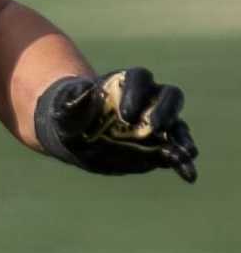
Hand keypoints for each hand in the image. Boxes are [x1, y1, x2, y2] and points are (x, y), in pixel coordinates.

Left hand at [35, 67, 197, 182]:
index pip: (140, 77)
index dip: (137, 91)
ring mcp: (157, 122)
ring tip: (186, 153)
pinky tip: (188, 175)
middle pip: (169, 95)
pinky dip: (183, 162)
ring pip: (177, 124)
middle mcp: (147, 99)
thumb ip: (72, 100)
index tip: (126, 114)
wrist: (76, 134)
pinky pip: (177, 151)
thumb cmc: (70, 115)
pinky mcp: (161, 145)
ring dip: (183, 138)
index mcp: (124, 83)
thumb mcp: (64, 108)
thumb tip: (84, 92)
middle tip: (155, 128)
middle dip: (165, 110)